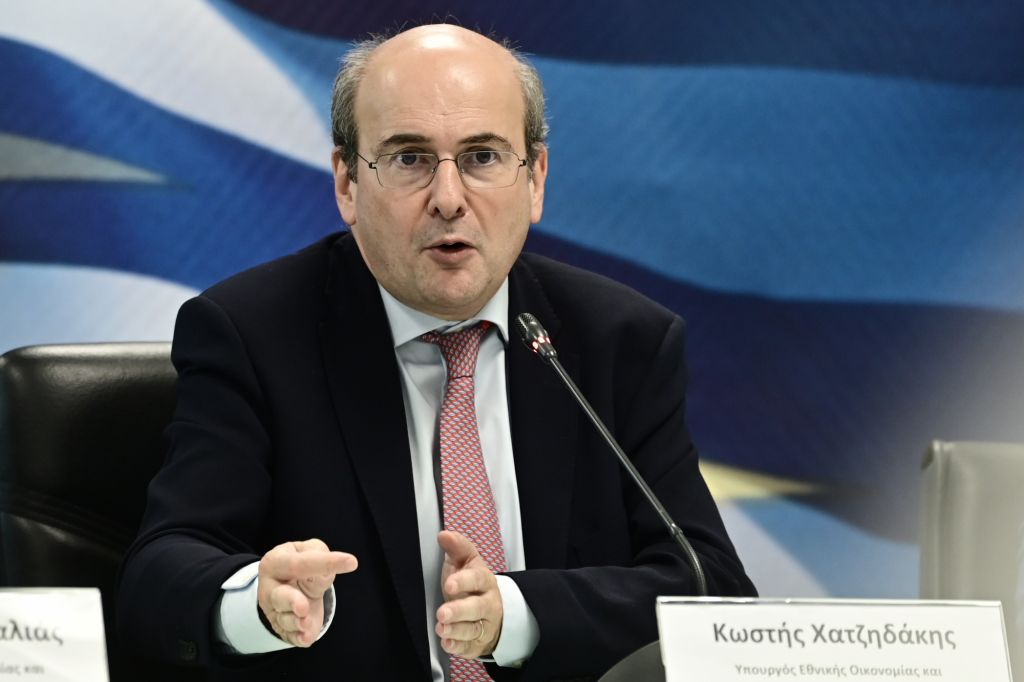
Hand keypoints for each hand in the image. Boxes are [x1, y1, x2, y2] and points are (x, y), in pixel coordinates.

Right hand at [257, 539, 357, 646]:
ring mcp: (274, 610)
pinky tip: (306, 638)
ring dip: (297, 622)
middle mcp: (270, 588)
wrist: (289, 583)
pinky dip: (299, 637)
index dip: (326, 562)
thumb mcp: (310, 551)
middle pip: (279, 596)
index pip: (299, 563)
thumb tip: (324, 574)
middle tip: (303, 607)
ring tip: (306, 622)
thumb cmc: (302, 564)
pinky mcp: (282, 627)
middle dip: (291, 602)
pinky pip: (290, 635)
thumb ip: (318, 556)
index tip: (352, 562)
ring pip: (284, 619)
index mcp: (275, 562)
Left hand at [435, 530, 503, 658]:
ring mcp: (485, 624)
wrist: (490, 610)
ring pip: (473, 629)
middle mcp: (488, 604)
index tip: (449, 584)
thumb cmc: (472, 584)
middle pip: (477, 608)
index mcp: (484, 581)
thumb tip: (444, 535)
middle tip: (442, 612)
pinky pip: (470, 648)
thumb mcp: (466, 562)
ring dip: (456, 630)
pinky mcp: (478, 643)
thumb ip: (456, 548)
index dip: (464, 581)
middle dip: (459, 611)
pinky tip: (448, 643)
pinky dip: (459, 647)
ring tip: (442, 628)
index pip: (477, 579)